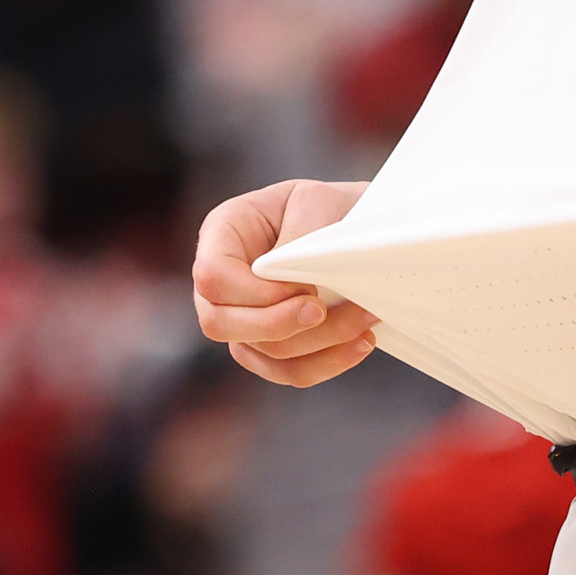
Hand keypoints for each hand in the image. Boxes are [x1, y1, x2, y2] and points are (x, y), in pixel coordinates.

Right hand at [193, 179, 378, 385]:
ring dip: (316, 344)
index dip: (257, 293)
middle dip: (277, 326)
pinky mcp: (269, 344)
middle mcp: (222, 277)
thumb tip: (291, 289)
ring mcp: (241, 315)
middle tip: (323, 310)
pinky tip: (360, 342)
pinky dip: (326, 362)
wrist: (356, 225)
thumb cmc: (331, 206)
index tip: (307, 288)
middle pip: (219, 323)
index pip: (212, 277)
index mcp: (223, 232)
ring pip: (259, 352)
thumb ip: (297, 242)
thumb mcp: (315, 203)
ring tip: (363, 319)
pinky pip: (287, 371)